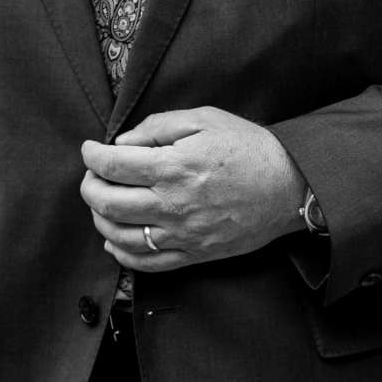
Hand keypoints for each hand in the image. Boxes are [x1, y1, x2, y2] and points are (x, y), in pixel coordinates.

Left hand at [82, 108, 305, 274]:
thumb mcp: (206, 119)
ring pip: (120, 235)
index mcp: (174, 166)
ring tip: (103, 204)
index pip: (113, 165)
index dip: (93, 156)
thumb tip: (123, 143)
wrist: (291, 186)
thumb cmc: (250, 148)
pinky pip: (147, 263)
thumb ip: (159, 126)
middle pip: (107, 202)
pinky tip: (116, 239)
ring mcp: (182, 234)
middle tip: (93, 176)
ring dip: (100, 219)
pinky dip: (122, 253)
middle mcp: (173, 204)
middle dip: (90, 186)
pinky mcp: (194, 253)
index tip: (91, 150)